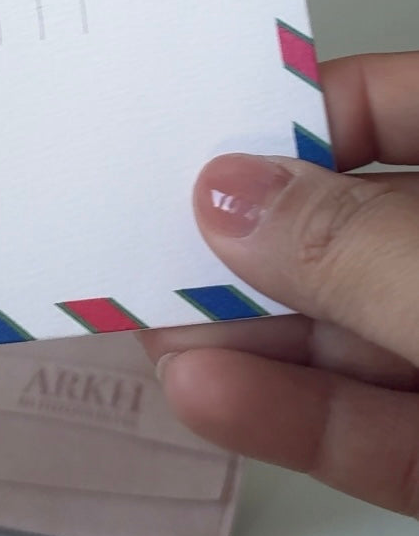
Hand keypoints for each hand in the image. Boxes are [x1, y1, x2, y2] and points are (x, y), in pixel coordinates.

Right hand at [144, 51, 418, 515]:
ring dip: (250, 343)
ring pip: (351, 339)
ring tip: (150, 333)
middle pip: (353, 233)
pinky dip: (297, 419)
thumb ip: (354, 244)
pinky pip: (378, 431)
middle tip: (142, 245)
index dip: (294, 118)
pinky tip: (209, 397)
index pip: (393, 105)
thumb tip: (227, 197)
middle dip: (248, 249)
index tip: (195, 141)